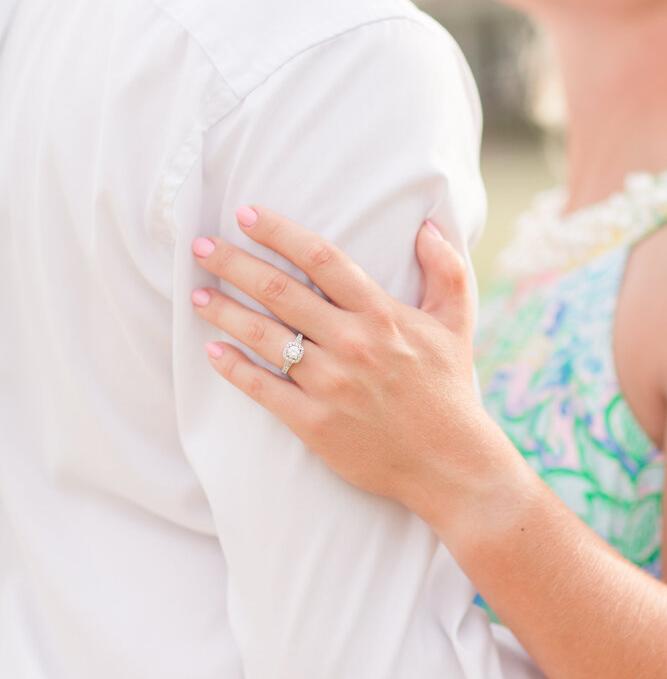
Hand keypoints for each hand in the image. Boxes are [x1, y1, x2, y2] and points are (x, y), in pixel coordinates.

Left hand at [191, 207, 496, 516]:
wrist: (450, 464)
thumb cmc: (449, 389)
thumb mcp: (456, 322)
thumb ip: (445, 270)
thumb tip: (428, 225)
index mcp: (382, 314)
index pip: (321, 258)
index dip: (279, 232)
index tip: (245, 214)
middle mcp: (352, 343)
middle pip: (279, 291)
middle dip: (233, 263)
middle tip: (200, 246)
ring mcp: (330, 384)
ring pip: (264, 336)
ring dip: (224, 311)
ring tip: (197, 295)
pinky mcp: (314, 423)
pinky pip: (262, 388)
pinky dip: (233, 367)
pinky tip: (213, 350)